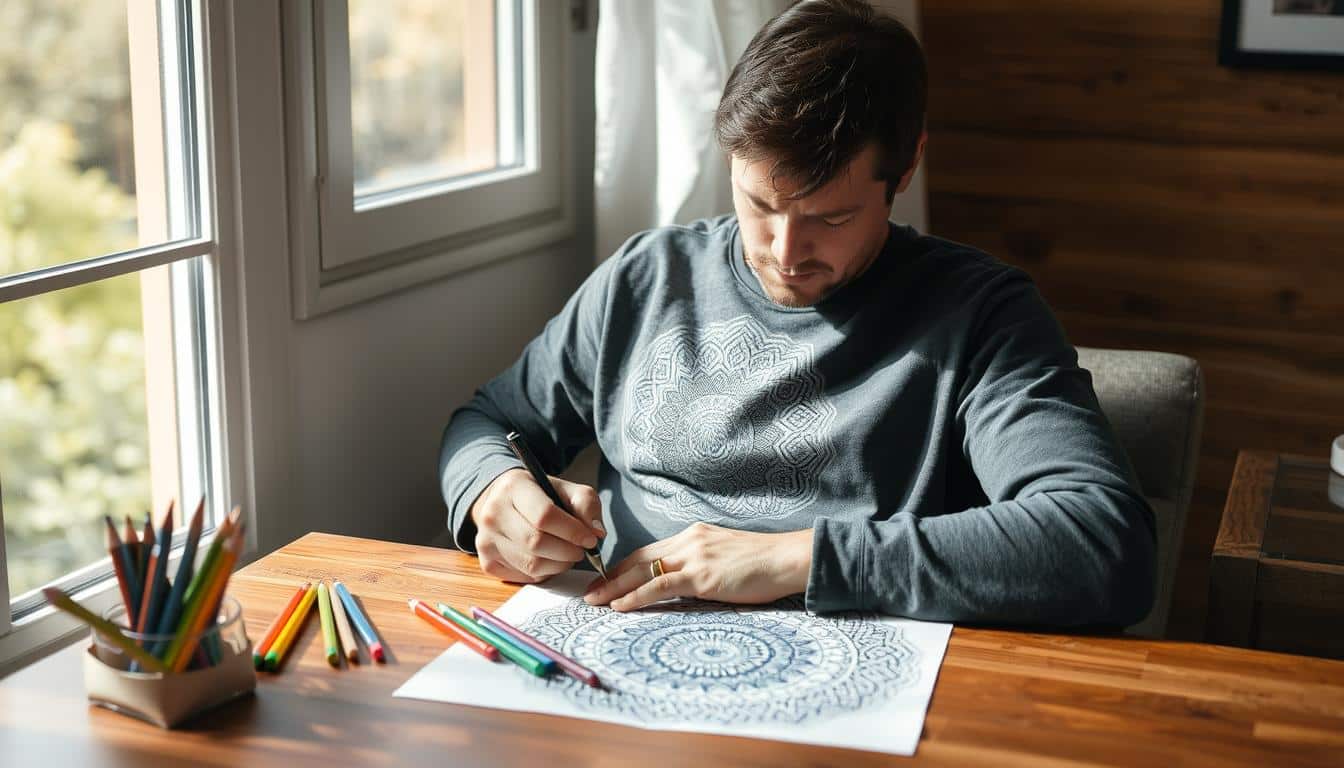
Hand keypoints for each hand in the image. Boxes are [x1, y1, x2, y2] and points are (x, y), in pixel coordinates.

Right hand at [470, 468, 604, 582]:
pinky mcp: (486, 562)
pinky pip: (523, 577)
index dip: (572, 531)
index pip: (544, 516)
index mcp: (513, 487)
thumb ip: (586, 504)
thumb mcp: (566, 489)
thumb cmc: (540, 495)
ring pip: (532, 565)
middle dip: (568, 551)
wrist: (502, 501)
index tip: (589, 539)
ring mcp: (486, 540)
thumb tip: (596, 533)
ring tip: (567, 555)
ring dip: (558, 565)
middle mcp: (493, 513)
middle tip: (580, 550)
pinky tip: (547, 559)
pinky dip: (543, 573)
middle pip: (537, 543)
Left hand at [583, 522, 812, 610]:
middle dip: (609, 576)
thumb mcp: (724, 556)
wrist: (787, 558)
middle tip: (588, 591)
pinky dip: (636, 596)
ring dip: (614, 588)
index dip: (621, 566)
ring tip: (594, 602)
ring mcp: (694, 556)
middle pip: (637, 559)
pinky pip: (660, 585)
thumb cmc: (762, 563)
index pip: (647, 551)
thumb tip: (684, 582)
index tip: (603, 579)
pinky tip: (620, 606)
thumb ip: (701, 563)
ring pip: (642, 571)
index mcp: (693, 536)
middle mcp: (688, 541)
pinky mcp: (702, 576)